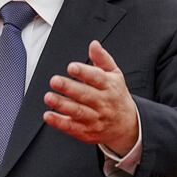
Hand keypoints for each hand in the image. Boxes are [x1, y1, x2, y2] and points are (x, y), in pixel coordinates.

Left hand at [43, 40, 138, 154]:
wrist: (127, 125)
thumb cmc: (116, 95)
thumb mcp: (115, 75)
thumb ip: (102, 59)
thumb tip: (93, 44)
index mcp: (110, 86)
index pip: (97, 78)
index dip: (84, 72)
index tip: (71, 67)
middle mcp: (103, 103)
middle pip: (86, 95)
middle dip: (69, 88)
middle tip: (54, 80)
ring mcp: (95, 119)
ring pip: (78, 112)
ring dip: (62, 105)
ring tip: (48, 97)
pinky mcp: (87, 132)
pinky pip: (72, 127)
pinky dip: (59, 122)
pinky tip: (48, 115)